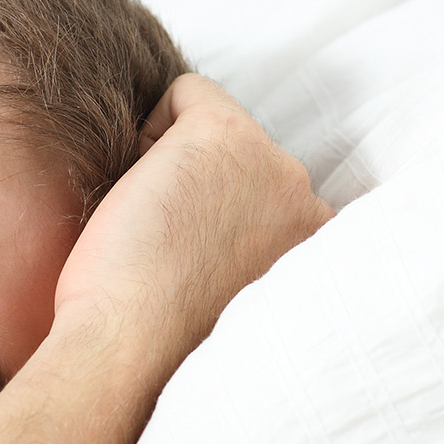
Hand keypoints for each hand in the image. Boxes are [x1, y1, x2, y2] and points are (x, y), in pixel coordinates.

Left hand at [52, 74, 332, 370]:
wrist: (128, 351)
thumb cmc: (154, 343)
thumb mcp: (227, 302)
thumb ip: (246, 254)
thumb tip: (215, 218)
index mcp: (315, 247)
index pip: (265, 194)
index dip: (210, 214)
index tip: (186, 261)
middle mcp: (308, 201)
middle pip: (239, 160)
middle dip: (195, 187)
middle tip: (164, 250)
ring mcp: (274, 165)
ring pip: (212, 129)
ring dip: (172, 167)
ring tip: (152, 230)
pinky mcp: (225, 136)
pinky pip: (185, 92)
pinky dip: (148, 129)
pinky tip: (138, 193)